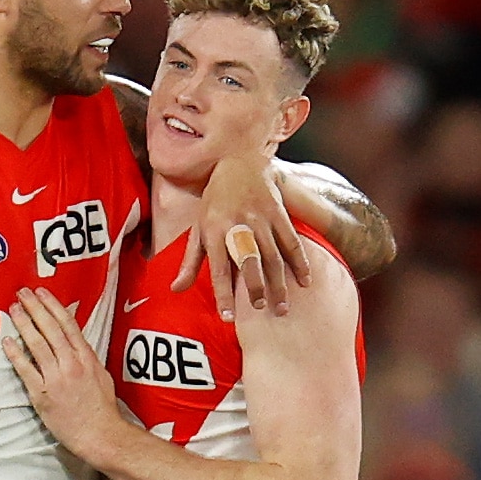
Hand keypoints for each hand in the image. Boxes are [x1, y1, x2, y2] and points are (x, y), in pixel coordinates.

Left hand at [2, 287, 120, 462]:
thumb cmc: (101, 409)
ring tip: (13, 310)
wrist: (100, 434)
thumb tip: (76, 344)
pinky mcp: (43, 394)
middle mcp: (71, 364)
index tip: (42, 293)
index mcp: (86, 358)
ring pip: (37, 344)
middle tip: (22, 293)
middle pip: (50, 328)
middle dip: (35, 307)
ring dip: (24, 324)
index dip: (53, 305)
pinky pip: (26, 370)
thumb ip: (86, 358)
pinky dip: (16, 354)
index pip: (67, 324)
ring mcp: (56, 378)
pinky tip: (7, 342)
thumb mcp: (101, 375)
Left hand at [171, 155, 310, 318]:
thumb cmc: (214, 202)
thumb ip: (190, 262)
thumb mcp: (198, 228)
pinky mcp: (279, 213)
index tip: (227, 316)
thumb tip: (175, 289)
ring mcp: (261, 219)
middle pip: (249, 260)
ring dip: (279, 283)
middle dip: (255, 285)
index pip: (218, 268)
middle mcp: (238, 225)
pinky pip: (292, 242)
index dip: (223, 293)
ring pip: (273, 255)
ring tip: (281, 308)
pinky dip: (300, 262)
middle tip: (260, 308)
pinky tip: (305, 282)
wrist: (240, 163)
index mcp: (214, 231)